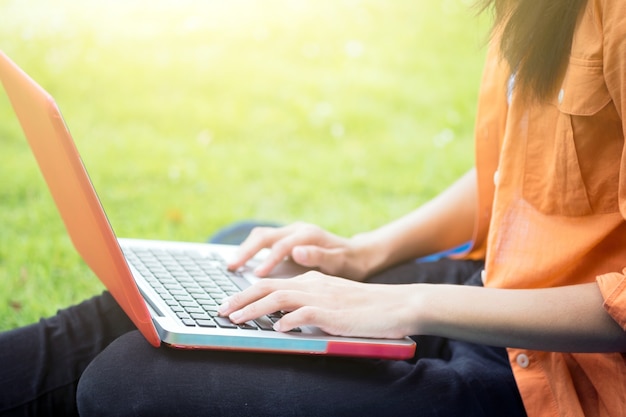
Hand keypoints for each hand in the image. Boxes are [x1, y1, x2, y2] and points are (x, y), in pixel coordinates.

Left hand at [218, 271, 416, 338]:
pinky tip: (276, 329)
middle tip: (220, 310)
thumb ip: (310, 304)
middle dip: (240, 298)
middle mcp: (312, 284)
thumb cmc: (366, 308)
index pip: (272, 283)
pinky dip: (287, 321)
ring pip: (278, 298)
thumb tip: (284, 318)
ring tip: (235, 319)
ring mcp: (322, 297)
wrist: (396, 305)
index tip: (230, 304)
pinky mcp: (333, 312)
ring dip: (253, 309)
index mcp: (311, 281)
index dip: (247, 293)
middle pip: (268, 286)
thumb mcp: (333, 301)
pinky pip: (304, 314)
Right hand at [227, 222, 371, 280]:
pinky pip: (264, 242)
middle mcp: (297, 230)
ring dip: (245, 249)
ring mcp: (291, 233)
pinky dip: (251, 251)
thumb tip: (297, 252)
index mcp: (308, 235)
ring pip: (261, 236)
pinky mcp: (287, 239)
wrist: (357, 254)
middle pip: (265, 236)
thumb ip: (319, 257)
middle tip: (231, 267)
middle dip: (246, 251)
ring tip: (231, 266)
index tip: (257, 276)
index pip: (282, 246)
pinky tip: (241, 264)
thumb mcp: (340, 262)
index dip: (269, 260)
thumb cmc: (349, 262)